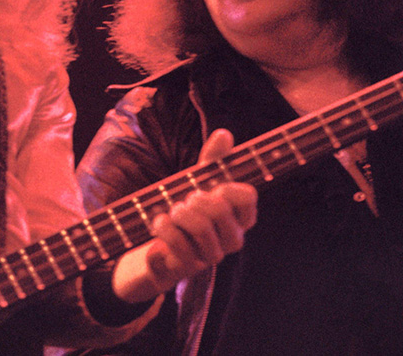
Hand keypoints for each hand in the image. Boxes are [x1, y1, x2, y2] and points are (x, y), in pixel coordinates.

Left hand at [112, 128, 256, 302]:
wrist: (155, 249)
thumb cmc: (185, 214)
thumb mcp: (197, 184)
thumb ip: (212, 161)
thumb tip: (224, 133)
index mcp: (240, 218)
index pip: (247, 196)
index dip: (225, 185)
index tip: (211, 186)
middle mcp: (231, 240)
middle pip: (218, 208)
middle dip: (194, 197)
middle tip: (184, 200)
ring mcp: (210, 257)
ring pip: (198, 227)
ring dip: (177, 213)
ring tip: (170, 213)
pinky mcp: (186, 269)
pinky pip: (176, 245)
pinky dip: (163, 230)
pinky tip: (159, 227)